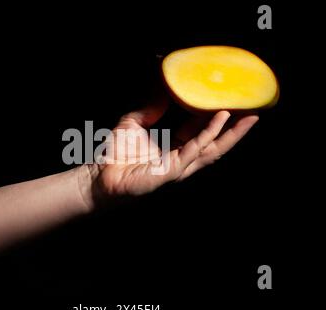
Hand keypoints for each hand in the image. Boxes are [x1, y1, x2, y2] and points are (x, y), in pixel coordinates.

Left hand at [79, 98, 258, 208]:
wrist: (100, 176)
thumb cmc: (117, 153)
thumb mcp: (134, 122)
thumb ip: (150, 108)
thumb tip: (164, 89)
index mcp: (174, 147)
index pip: (201, 131)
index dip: (215, 118)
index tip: (229, 102)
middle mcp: (181, 158)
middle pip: (214, 143)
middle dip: (235, 129)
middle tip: (253, 110)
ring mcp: (178, 167)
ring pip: (211, 149)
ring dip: (230, 133)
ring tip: (247, 115)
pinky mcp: (170, 172)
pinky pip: (192, 152)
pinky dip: (207, 136)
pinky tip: (219, 121)